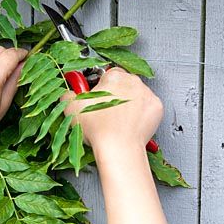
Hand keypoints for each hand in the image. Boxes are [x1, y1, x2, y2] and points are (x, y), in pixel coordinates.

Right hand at [61, 68, 171, 223]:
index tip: (94, 100)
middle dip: (114, 97)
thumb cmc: (98, 128)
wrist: (118, 147)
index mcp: (113, 76)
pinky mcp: (156, 108)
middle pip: (122, 85)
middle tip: (104, 113)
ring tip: (116, 122)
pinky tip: (129, 125)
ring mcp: (147, 94)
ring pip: (135, 96)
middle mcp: (133, 81)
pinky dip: (140, 116)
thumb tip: (68, 93)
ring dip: (127, 106)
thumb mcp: (70, 109)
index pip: (106, 76)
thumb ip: (67, 95)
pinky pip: (147, 109)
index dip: (98, 90)